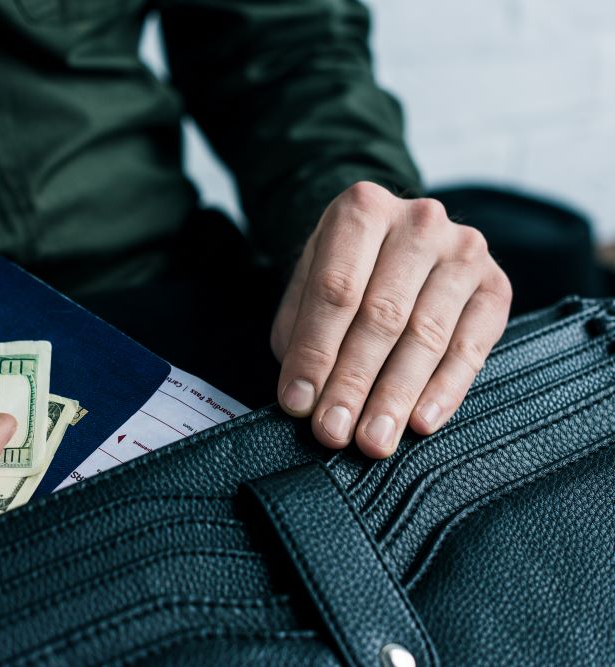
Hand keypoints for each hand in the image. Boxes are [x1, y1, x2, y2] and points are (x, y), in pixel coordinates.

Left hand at [270, 182, 511, 457]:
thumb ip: (301, 331)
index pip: (335, 290)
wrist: (396, 237)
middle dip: (354, 382)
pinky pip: (471, 346)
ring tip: (374, 439)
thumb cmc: (345, 269)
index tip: (299, 402)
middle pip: (382, 315)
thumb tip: (303, 395)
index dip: (315, 352)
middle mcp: (418, 221)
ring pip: (426, 334)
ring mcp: (464, 250)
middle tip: (334, 431)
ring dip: (396, 395)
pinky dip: (444, 389)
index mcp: (361, 209)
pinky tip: (421, 421)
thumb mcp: (309, 283)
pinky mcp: (496, 284)